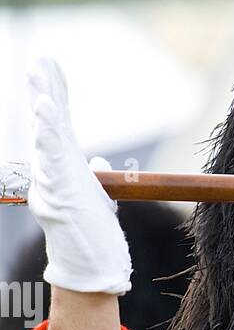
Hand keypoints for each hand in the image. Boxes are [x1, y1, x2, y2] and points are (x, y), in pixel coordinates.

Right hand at [26, 56, 131, 294]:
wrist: (92, 269)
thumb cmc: (94, 238)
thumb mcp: (99, 198)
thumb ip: (95, 176)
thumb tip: (98, 160)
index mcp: (65, 168)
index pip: (58, 124)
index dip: (56, 94)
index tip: (53, 66)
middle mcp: (54, 171)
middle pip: (49, 123)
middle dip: (44, 90)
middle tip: (40, 60)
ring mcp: (54, 181)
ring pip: (46, 135)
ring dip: (42, 102)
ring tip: (38, 73)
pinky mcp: (60, 191)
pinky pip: (50, 155)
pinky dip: (46, 130)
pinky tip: (42, 106)